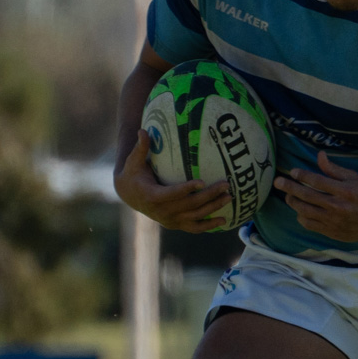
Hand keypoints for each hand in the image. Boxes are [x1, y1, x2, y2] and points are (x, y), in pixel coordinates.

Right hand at [114, 130, 231, 232]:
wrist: (129, 195)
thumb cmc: (133, 173)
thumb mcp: (134, 161)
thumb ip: (140, 147)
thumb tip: (142, 130)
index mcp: (152, 196)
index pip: (171, 194)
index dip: (187, 189)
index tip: (202, 181)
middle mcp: (162, 211)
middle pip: (189, 205)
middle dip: (209, 195)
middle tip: (225, 184)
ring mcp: (169, 220)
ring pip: (195, 216)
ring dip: (213, 208)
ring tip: (228, 197)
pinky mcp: (175, 224)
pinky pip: (194, 228)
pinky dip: (209, 225)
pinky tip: (224, 220)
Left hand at [275, 152, 357, 241]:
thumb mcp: (353, 177)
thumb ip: (333, 168)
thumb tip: (319, 155)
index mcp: (343, 191)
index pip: (317, 181)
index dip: (302, 175)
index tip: (292, 172)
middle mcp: (337, 206)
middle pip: (307, 196)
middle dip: (289, 187)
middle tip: (278, 182)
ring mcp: (333, 221)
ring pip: (304, 211)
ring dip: (293, 202)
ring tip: (289, 195)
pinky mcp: (330, 232)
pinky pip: (309, 224)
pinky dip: (301, 217)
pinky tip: (300, 210)